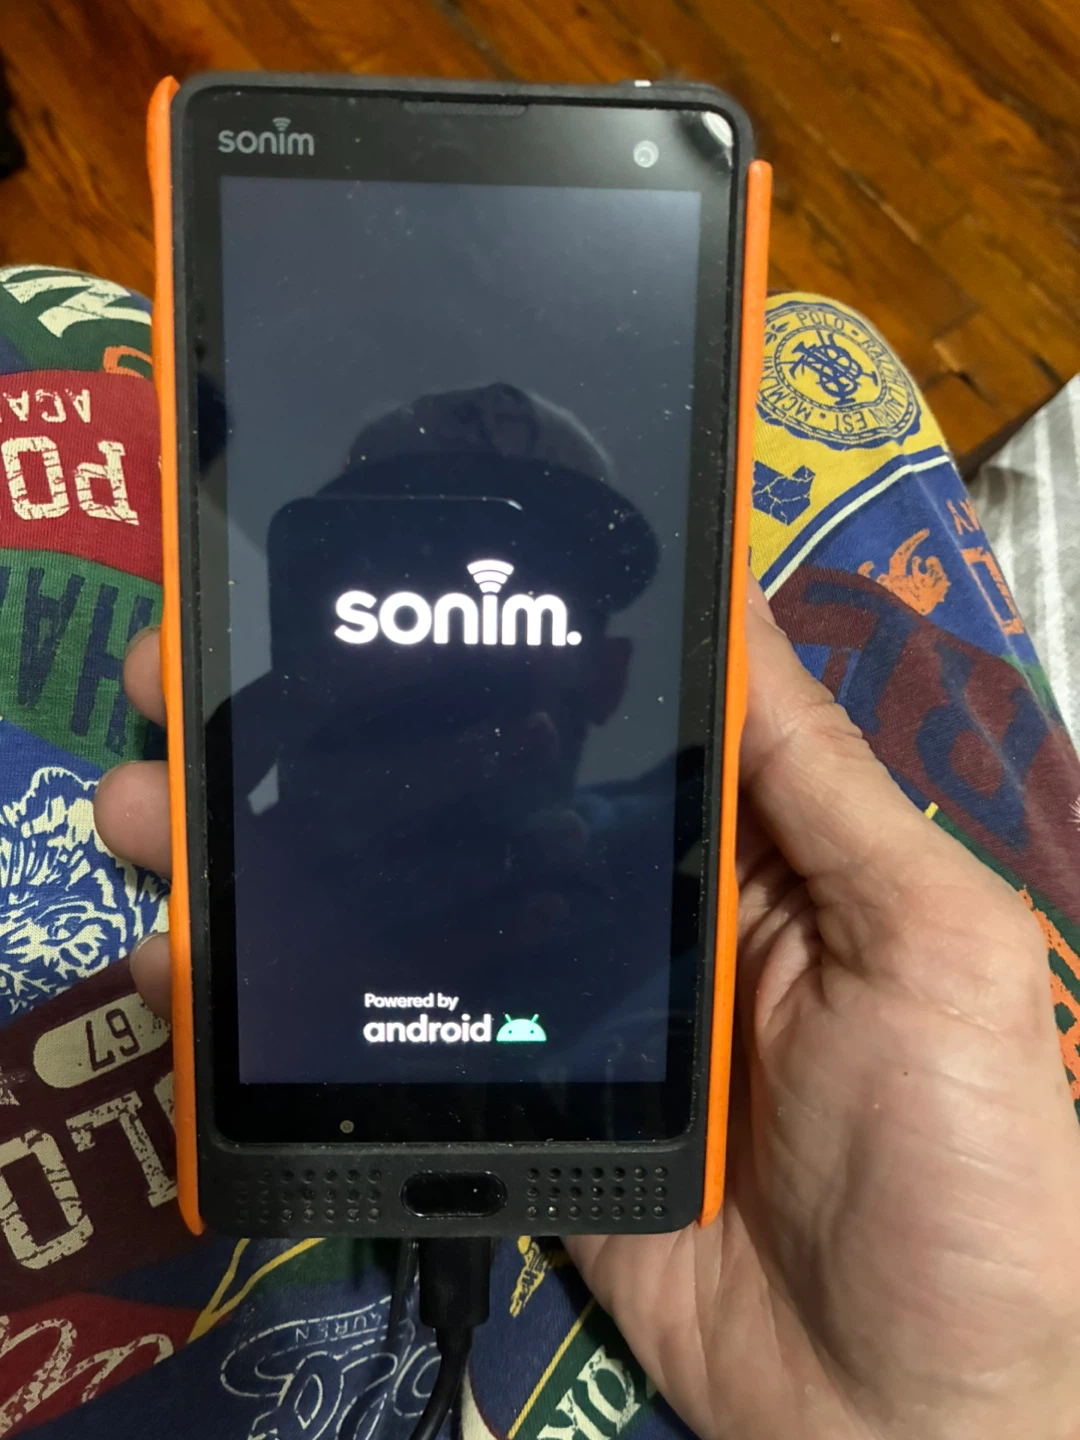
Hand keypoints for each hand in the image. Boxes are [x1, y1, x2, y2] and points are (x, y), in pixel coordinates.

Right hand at [96, 594, 1079, 1439]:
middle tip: (185, 681)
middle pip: (449, 795)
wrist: (906, 1414)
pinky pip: (375, 1042)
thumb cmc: (959, 1161)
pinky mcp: (499, 1117)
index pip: (583, 710)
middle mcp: (621, 909)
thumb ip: (827, 787)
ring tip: (147, 803)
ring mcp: (548, 1015)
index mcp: (725, 846)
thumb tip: (737, 608)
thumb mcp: (933, 938)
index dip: (472, 646)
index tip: (355, 589)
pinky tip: (178, 963)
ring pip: (382, 906)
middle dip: (313, 735)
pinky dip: (270, 1008)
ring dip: (256, 852)